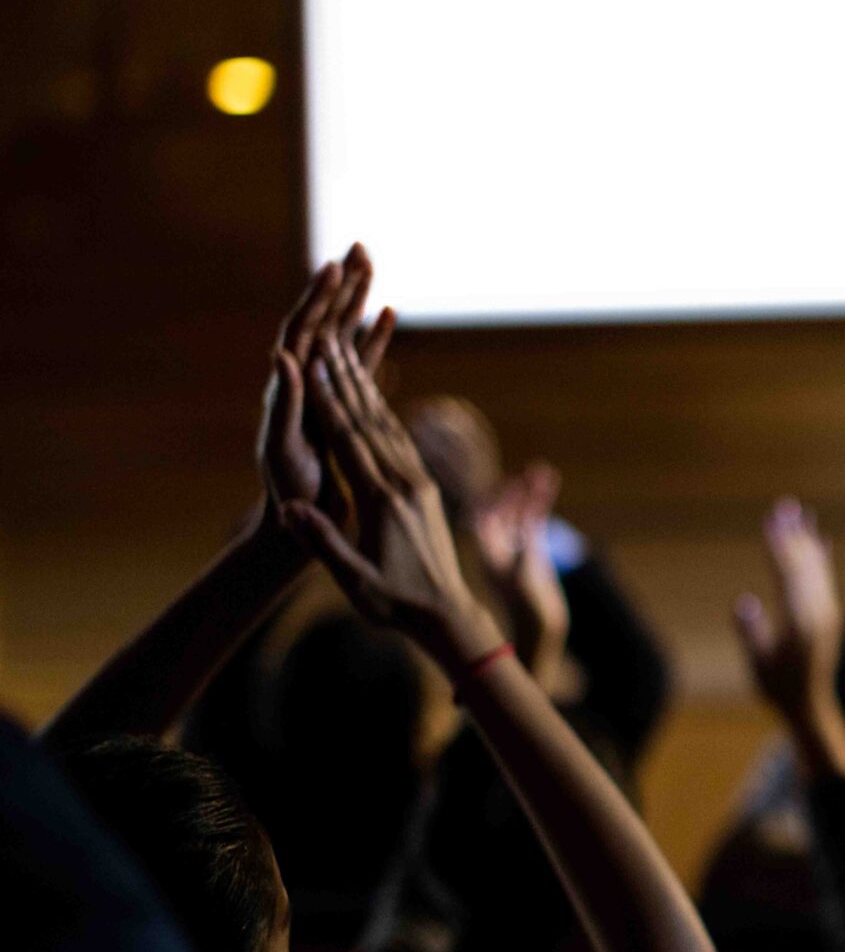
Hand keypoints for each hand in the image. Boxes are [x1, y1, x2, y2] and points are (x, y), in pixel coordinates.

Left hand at [260, 244, 395, 527]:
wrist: (298, 524)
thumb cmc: (290, 494)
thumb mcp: (283, 450)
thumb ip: (285, 404)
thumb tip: (282, 355)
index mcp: (287, 388)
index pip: (301, 331)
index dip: (317, 298)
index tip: (334, 266)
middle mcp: (301, 383)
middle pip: (321, 321)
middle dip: (339, 285)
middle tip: (358, 247)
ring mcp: (322, 391)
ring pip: (340, 335)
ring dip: (354, 299)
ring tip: (372, 264)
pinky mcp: (342, 404)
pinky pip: (359, 361)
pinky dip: (371, 335)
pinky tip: (388, 312)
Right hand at [280, 335, 498, 670]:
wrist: (448, 614)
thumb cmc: (396, 603)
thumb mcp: (355, 581)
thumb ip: (325, 543)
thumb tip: (289, 509)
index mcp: (383, 502)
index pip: (350, 442)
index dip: (330, 402)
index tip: (314, 367)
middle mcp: (405, 484)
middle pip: (370, 421)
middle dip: (347, 379)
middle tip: (330, 338)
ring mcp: (420, 484)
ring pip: (389, 426)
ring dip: (366, 389)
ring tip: (350, 354)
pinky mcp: (427, 490)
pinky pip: (403, 443)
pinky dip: (385, 415)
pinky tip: (374, 398)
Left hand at [473, 463, 569, 691]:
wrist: (540, 633)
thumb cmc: (527, 613)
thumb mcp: (523, 582)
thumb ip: (524, 557)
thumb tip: (525, 535)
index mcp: (488, 553)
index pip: (481, 516)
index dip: (490, 497)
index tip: (505, 481)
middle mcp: (498, 547)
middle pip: (500, 509)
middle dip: (512, 490)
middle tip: (529, 472)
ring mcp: (516, 549)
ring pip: (521, 512)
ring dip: (530, 492)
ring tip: (544, 470)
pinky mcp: (534, 554)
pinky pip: (535, 522)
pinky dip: (542, 502)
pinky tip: (550, 483)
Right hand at [736, 498, 844, 776]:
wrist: (810, 706)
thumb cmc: (777, 689)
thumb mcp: (758, 666)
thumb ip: (752, 635)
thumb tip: (742, 603)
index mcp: (801, 624)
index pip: (788, 577)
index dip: (779, 548)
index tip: (771, 522)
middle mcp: (818, 613)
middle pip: (805, 565)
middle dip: (793, 534)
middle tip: (784, 505)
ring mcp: (826, 612)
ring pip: (817, 567)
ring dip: (806, 538)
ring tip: (798, 512)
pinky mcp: (828, 614)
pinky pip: (825, 577)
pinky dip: (821, 556)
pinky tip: (819, 538)